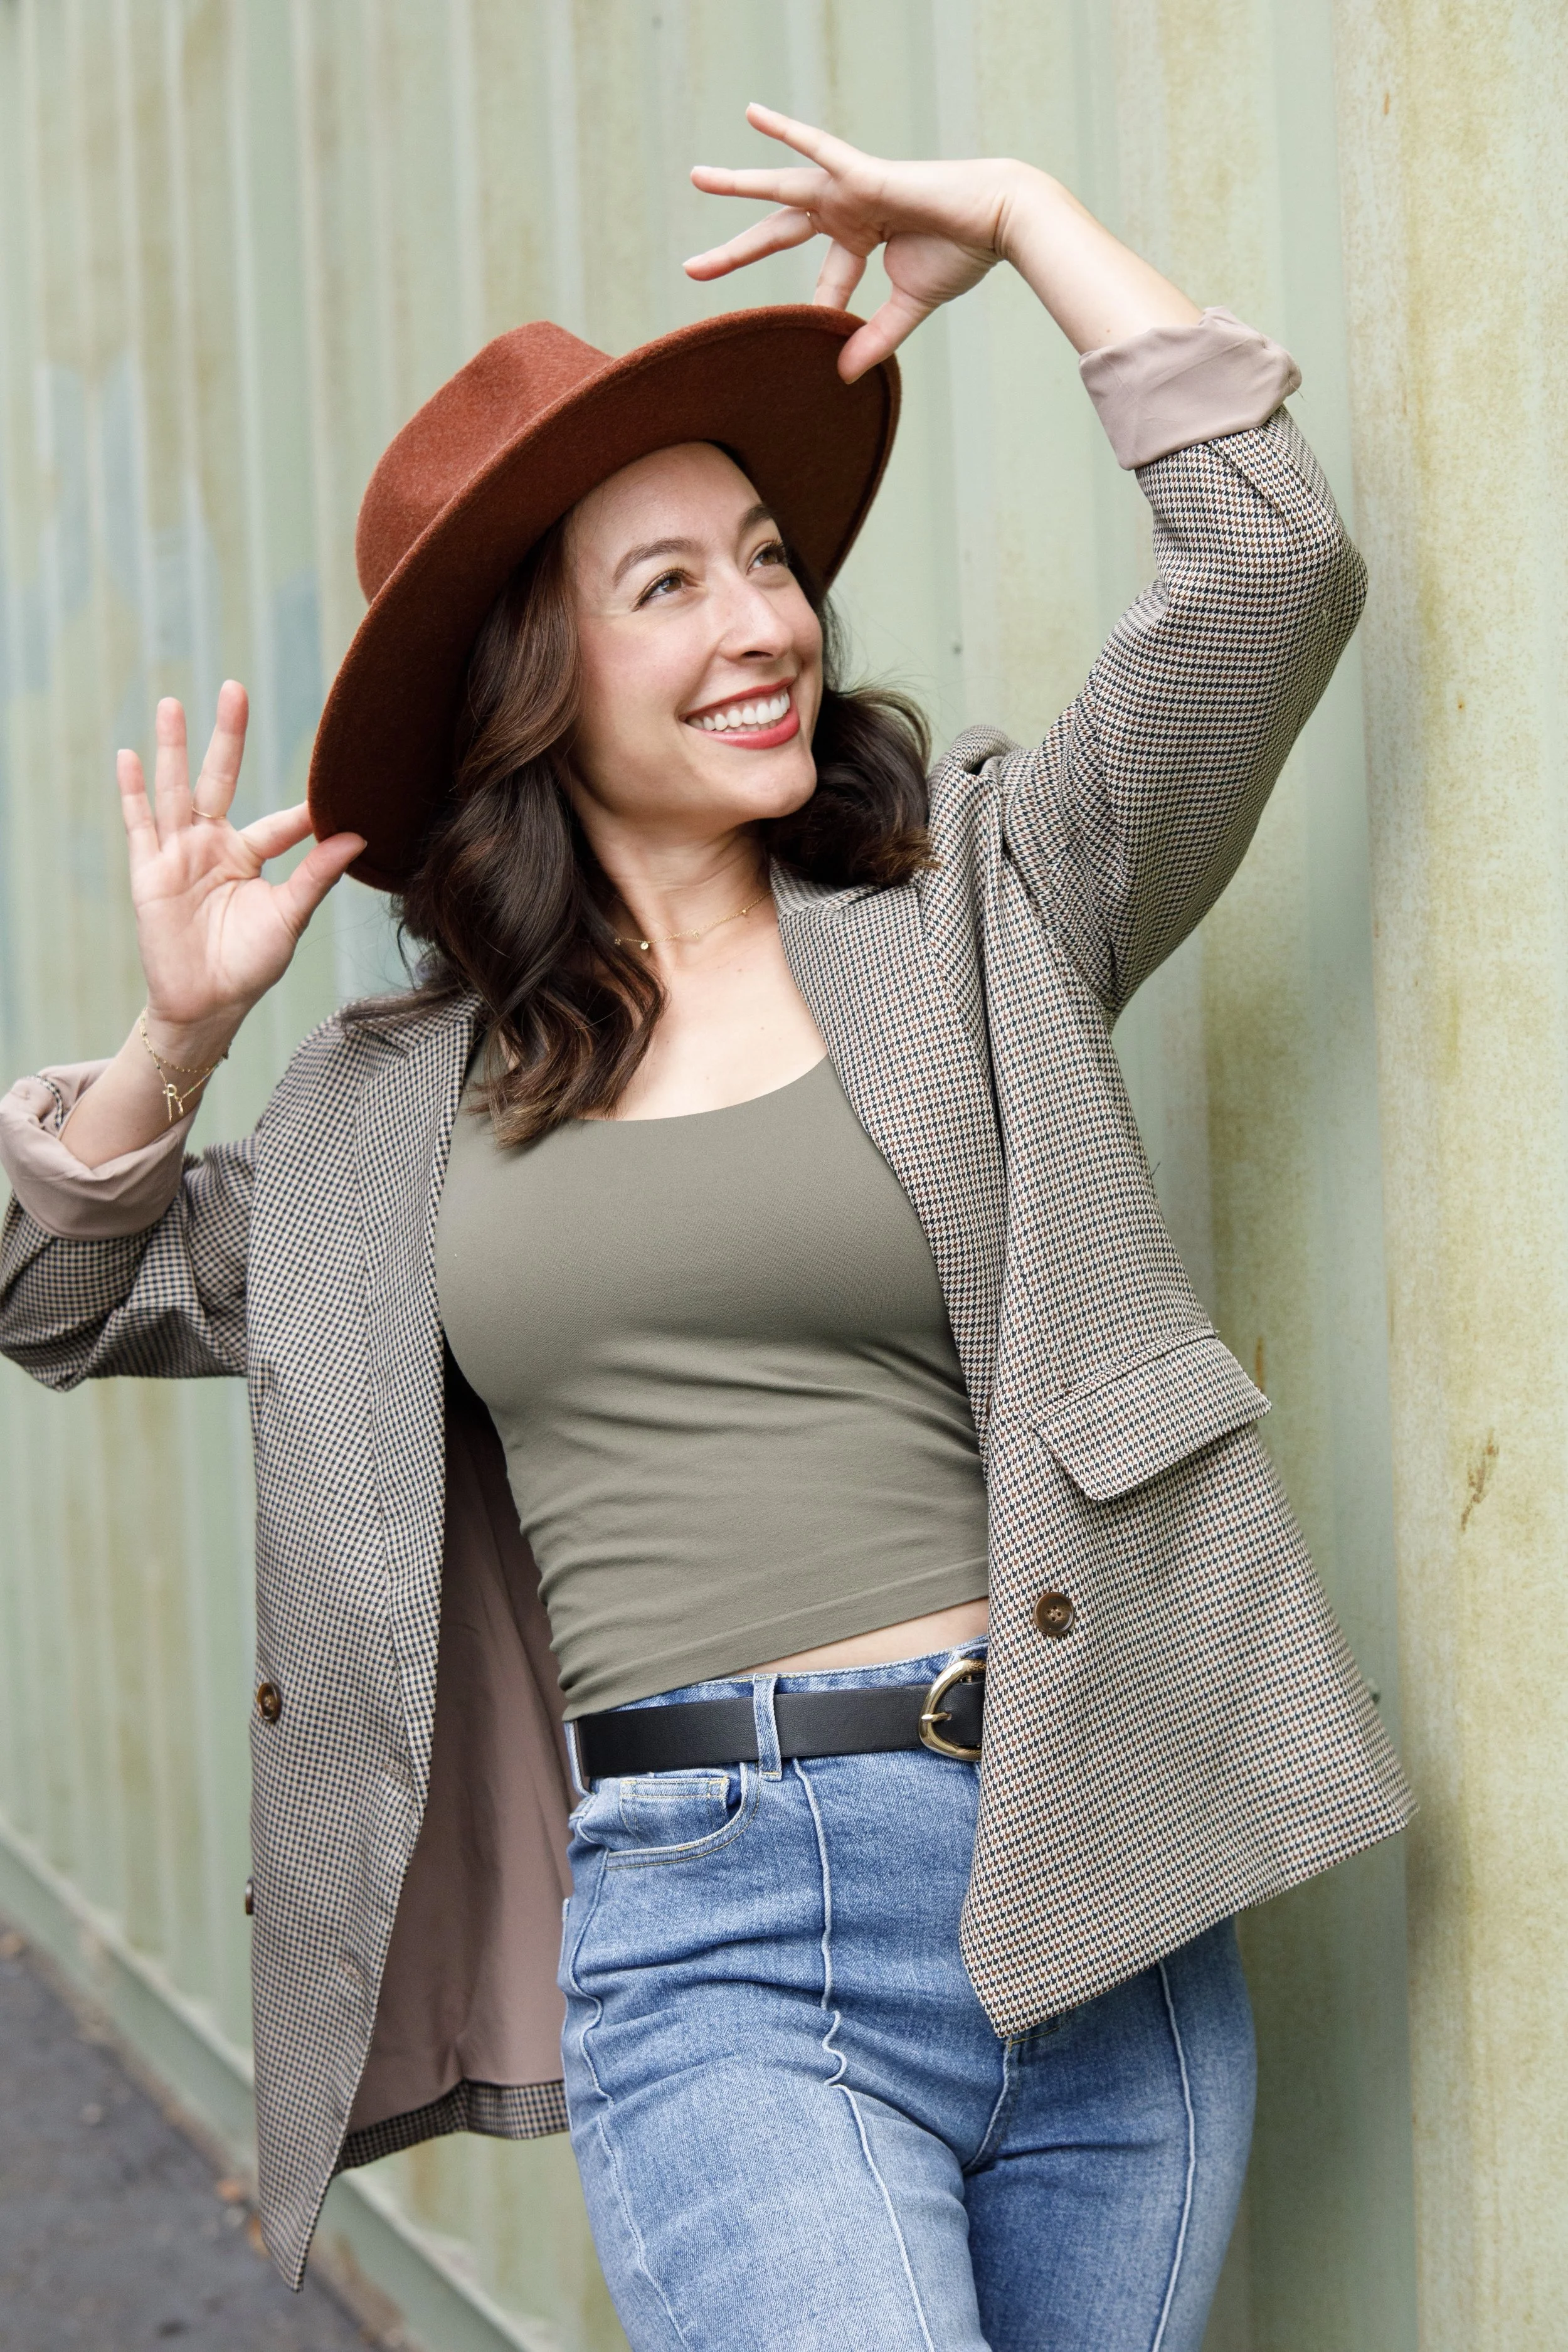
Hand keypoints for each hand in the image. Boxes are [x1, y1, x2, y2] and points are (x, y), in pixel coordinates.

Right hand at [118, 684, 363, 1061]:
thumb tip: (357, 836)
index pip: (282, 821)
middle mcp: (215, 846)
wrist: (208, 1004)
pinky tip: (130, 756)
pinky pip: (140, 824)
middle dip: (226, 736)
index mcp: (251, 855)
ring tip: (173, 704)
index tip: (331, 786)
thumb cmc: (250, 965)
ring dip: (173, 748)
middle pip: (220, 778)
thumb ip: (317, 874)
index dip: (305, 810)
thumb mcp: (290, 916)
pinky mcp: (151, 871)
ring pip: (176, 790)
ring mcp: (180, 854)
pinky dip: (133, 792)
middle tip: (235, 688)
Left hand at [687, 104, 1014, 380]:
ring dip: (739, 184)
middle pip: (779, 232)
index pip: (827, 282)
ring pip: (783, 187)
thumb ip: (875, 336)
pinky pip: (819, 147)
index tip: (825, 340)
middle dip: (737, 252)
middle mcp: (849, 210)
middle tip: (693, 269)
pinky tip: (752, 116)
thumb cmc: (963, 254)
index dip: (824, 312)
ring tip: (697, 179)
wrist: (1000, 223)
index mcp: (861, 238)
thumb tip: (845, 377)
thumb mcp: (909, 305)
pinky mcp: (864, 174)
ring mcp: (852, 188)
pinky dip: (787, 131)